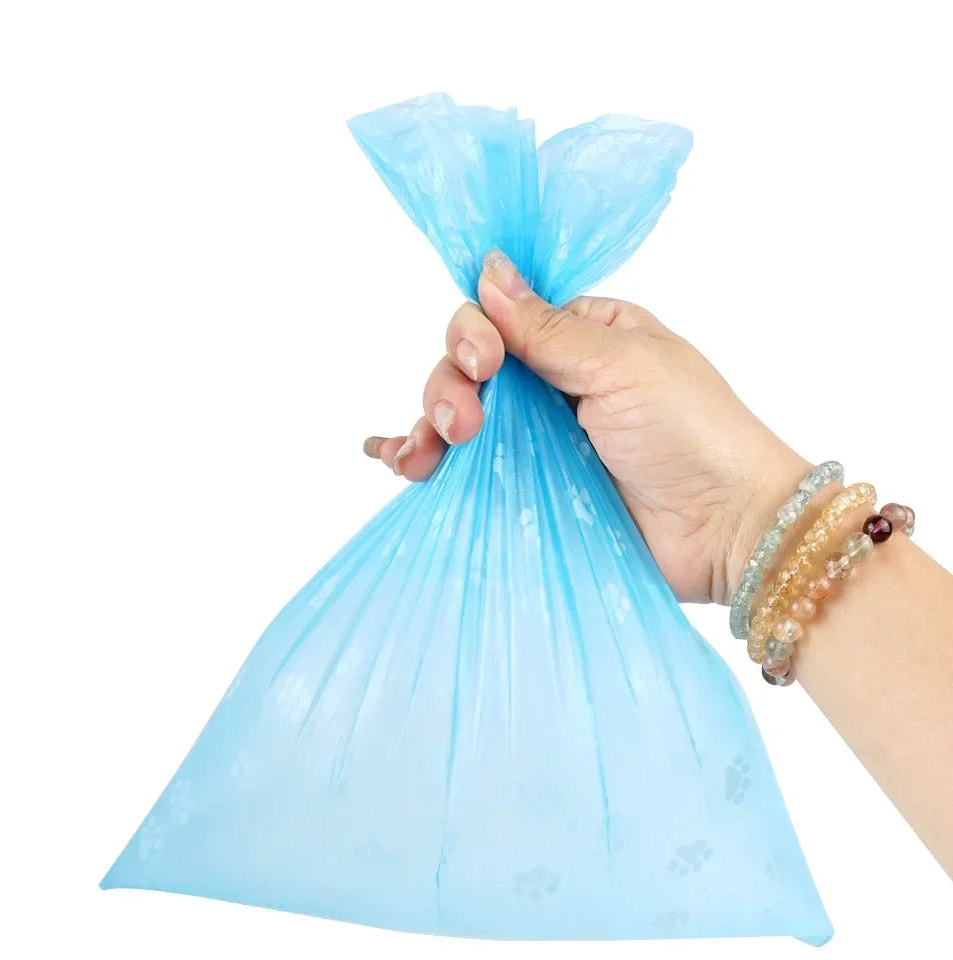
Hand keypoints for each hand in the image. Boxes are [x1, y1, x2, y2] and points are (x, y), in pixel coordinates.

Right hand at [363, 250, 810, 604]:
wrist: (726, 527)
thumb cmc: (692, 431)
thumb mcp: (622, 363)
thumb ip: (547, 327)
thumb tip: (487, 270)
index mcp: (583, 334)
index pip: (501, 315)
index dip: (475, 333)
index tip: (484, 363)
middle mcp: (554, 380)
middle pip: (470, 365)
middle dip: (450, 386)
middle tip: (464, 425)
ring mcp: (539, 437)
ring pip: (460, 414)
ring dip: (430, 423)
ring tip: (425, 455)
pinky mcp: (531, 487)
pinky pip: (467, 466)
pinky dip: (427, 457)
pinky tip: (396, 459)